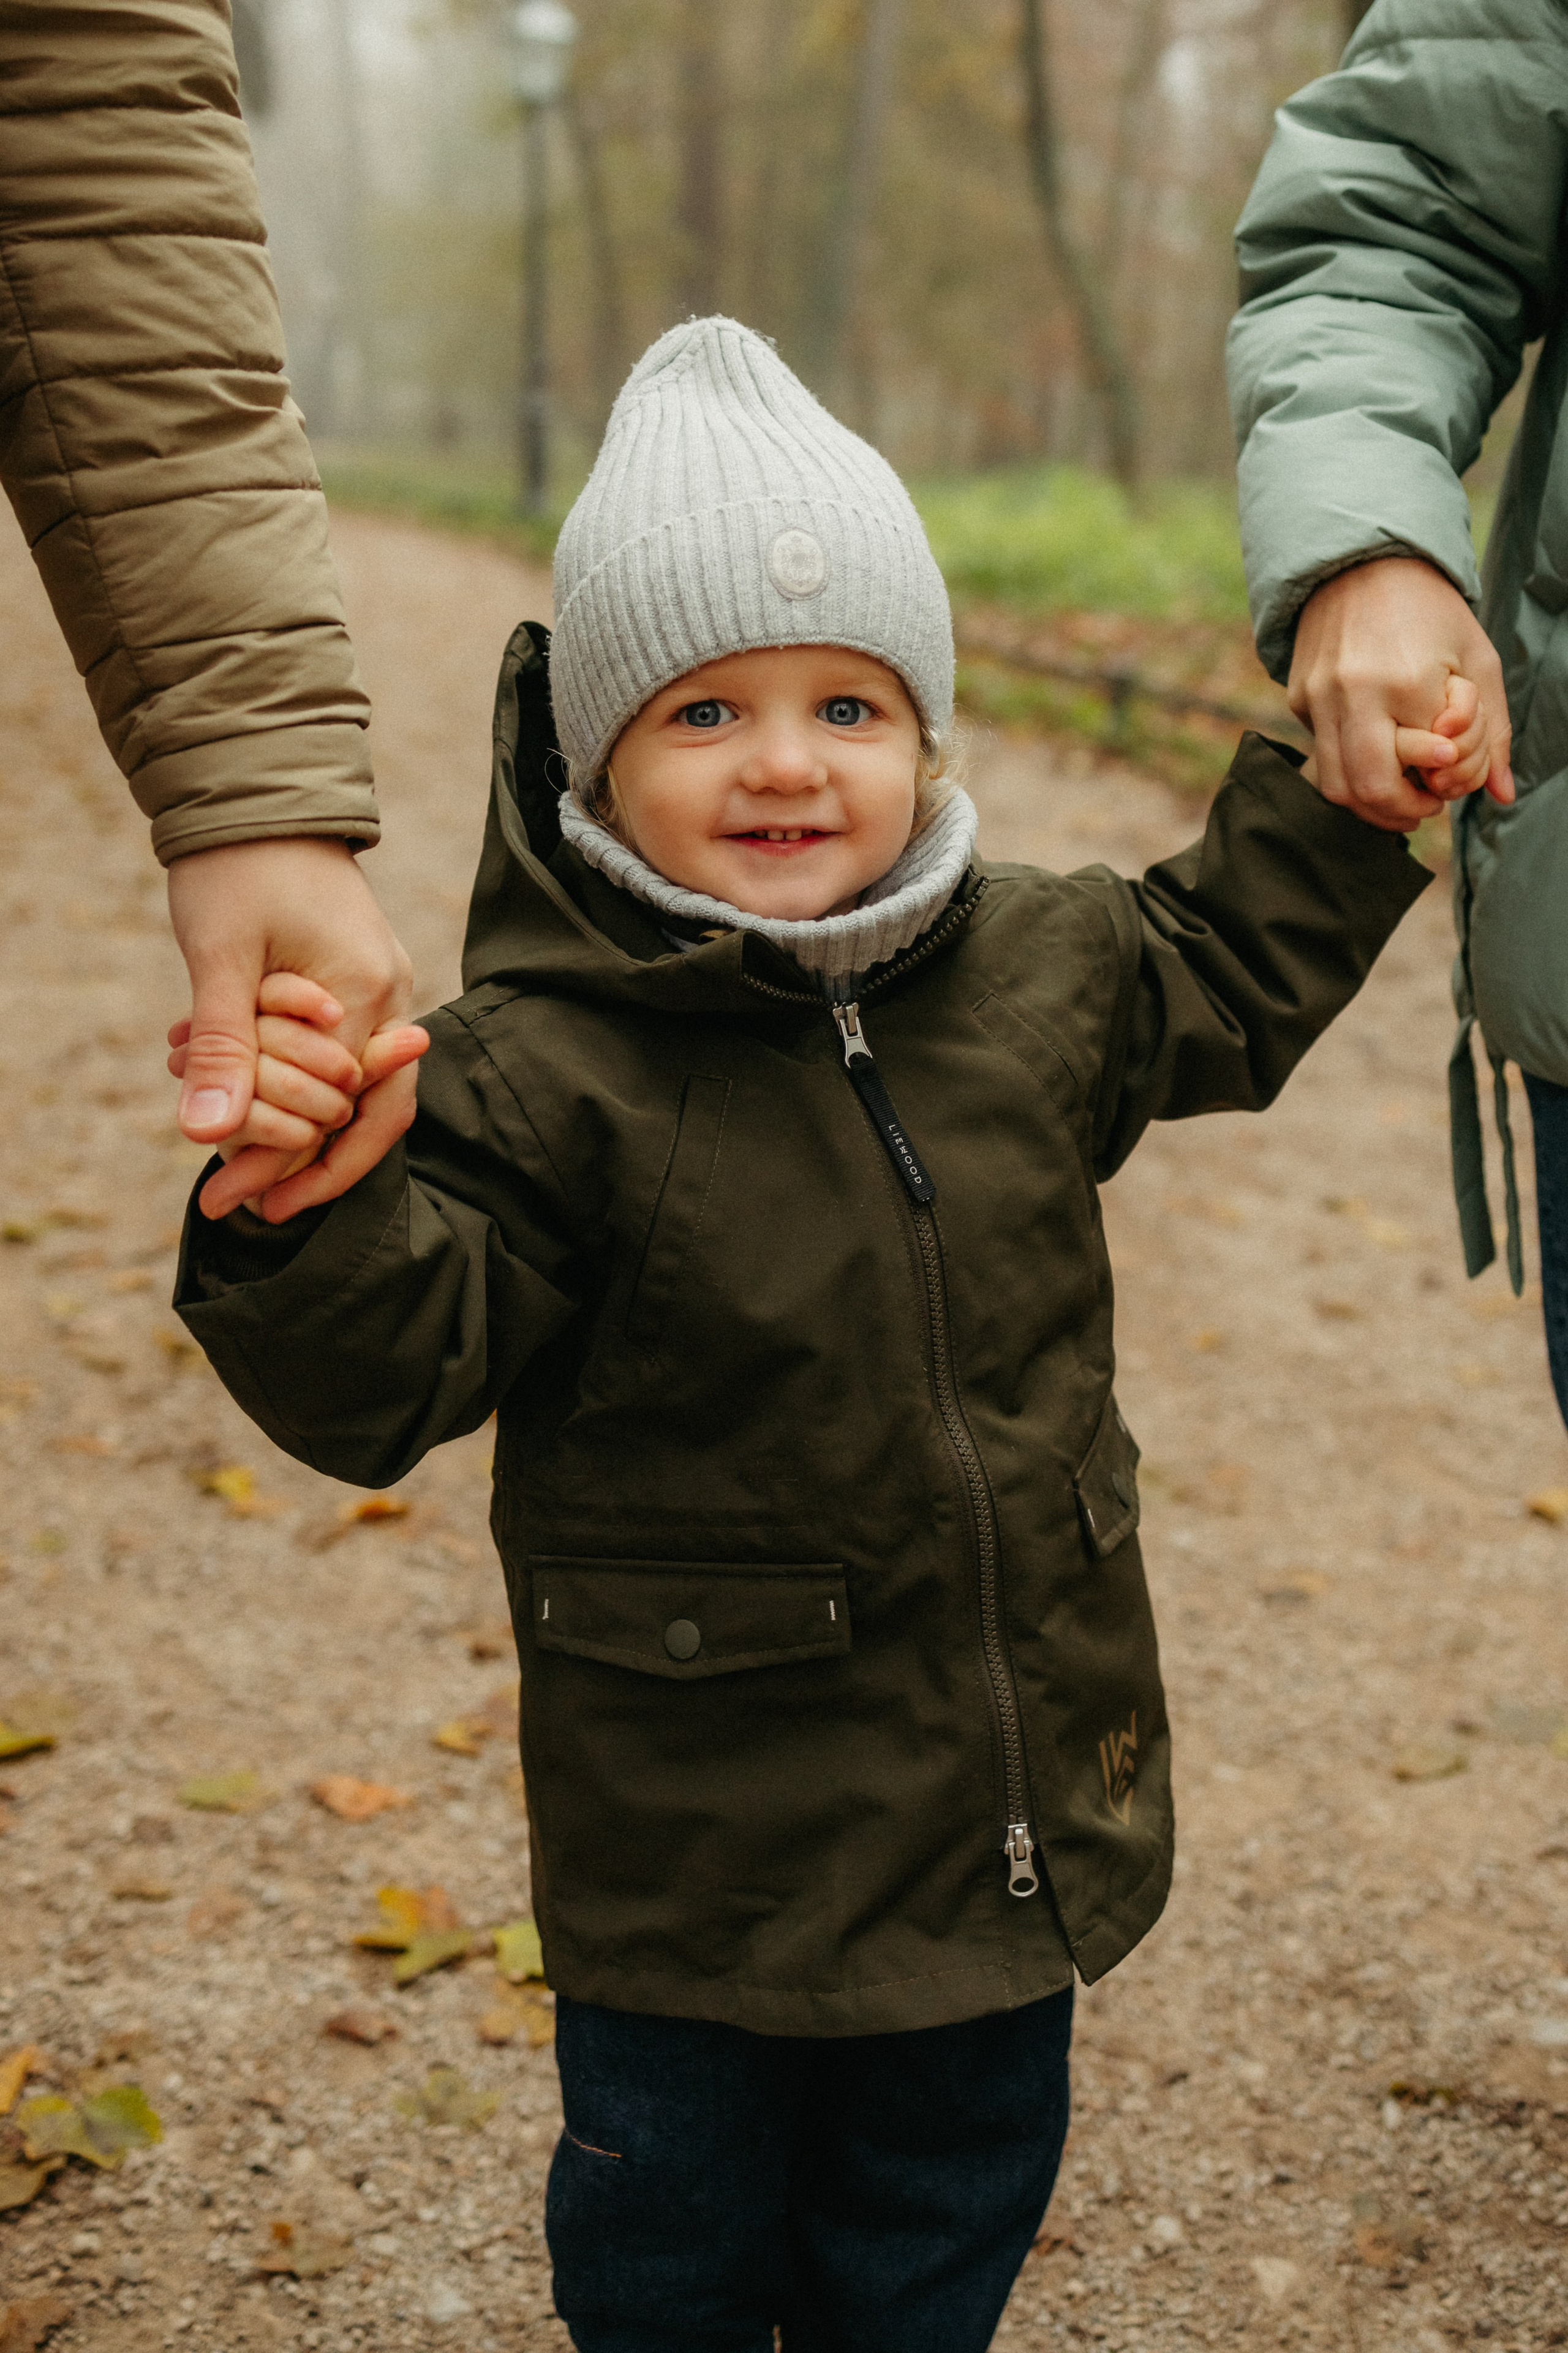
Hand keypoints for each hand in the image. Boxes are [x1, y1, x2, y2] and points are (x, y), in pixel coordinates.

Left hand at [167, 837, 414, 1211]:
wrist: (261, 793)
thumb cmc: (239, 867)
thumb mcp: (219, 959)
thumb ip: (221, 1047)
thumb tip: (206, 1134)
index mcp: (366, 996)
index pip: (339, 1112)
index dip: (286, 1166)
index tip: (228, 1201)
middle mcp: (391, 999)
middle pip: (373, 1116)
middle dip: (307, 1166)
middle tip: (244, 1204)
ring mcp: (381, 990)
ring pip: (358, 1091)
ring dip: (295, 1123)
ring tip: (232, 1154)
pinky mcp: (360, 982)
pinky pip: (342, 1054)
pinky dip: (295, 1083)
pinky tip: (243, 1094)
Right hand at [1289, 556, 1513, 831]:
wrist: (1362, 560)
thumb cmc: (1430, 611)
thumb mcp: (1477, 659)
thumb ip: (1494, 731)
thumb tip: (1502, 794)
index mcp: (1408, 681)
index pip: (1428, 766)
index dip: (1445, 782)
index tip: (1451, 773)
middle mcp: (1354, 693)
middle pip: (1369, 792)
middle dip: (1401, 811)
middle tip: (1424, 804)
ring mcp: (1317, 697)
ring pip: (1334, 787)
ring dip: (1368, 804)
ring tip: (1397, 792)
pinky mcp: (1299, 697)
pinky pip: (1320, 753)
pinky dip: (1348, 767)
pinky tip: (1372, 751)